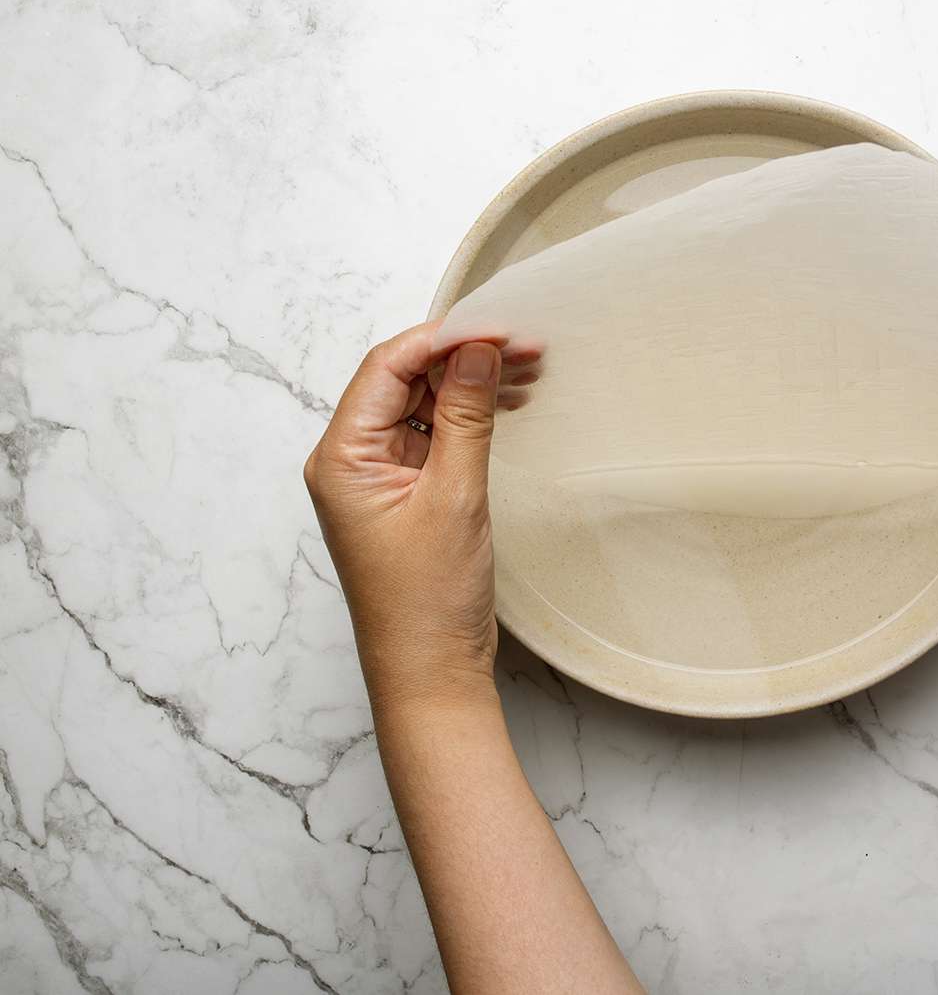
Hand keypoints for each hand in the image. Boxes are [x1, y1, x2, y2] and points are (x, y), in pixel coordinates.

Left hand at [304, 322, 527, 712]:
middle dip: (465, 356)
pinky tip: (507, 403)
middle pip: (404, 378)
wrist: (430, 670)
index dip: (445, 339)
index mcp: (342, 456)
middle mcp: (351, 459)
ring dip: (471, 383)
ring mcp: (378, 476)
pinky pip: (433, 433)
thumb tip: (477, 350)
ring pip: (422, 403)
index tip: (501, 331)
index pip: (388, 367)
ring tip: (530, 370)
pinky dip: (469, 414)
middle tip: (529, 348)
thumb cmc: (428, 600)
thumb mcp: (455, 496)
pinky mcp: (405, 492)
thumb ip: (464, 416)